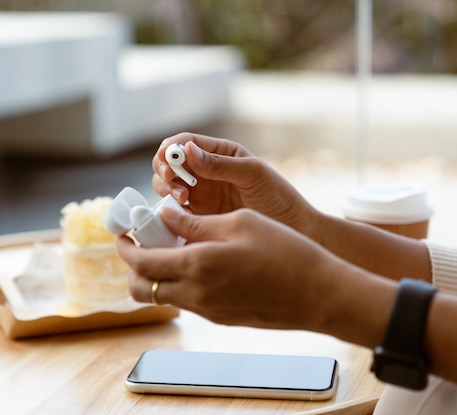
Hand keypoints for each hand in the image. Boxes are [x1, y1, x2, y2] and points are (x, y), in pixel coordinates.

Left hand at [117, 207, 348, 330]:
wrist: (319, 294)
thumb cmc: (285, 251)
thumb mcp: (240, 222)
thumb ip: (196, 221)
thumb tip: (166, 215)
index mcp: (196, 265)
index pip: (140, 262)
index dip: (125, 245)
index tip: (123, 231)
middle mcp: (195, 293)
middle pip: (141, 288)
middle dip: (133, 265)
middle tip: (146, 241)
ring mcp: (208, 311)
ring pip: (163, 297)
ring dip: (157, 274)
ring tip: (176, 247)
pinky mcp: (221, 319)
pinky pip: (187, 301)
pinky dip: (180, 282)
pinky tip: (201, 262)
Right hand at [152, 132, 316, 235]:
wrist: (293, 230)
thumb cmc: (278, 197)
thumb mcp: (253, 175)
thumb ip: (221, 164)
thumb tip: (187, 151)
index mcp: (220, 153)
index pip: (186, 142)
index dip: (172, 148)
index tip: (168, 158)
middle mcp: (206, 172)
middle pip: (169, 163)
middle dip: (164, 168)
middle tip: (171, 179)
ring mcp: (201, 194)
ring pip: (168, 185)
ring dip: (166, 188)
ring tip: (182, 198)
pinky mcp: (199, 217)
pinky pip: (175, 210)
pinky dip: (169, 210)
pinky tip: (179, 214)